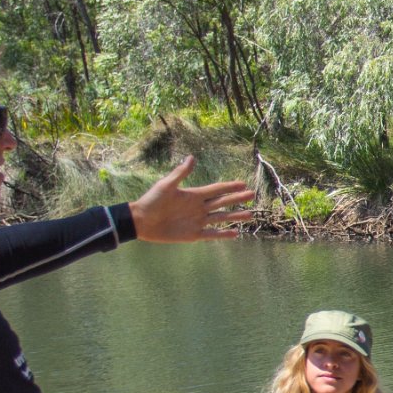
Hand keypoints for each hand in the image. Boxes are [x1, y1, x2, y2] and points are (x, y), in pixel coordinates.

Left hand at [129, 156, 255, 242]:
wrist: (141, 221)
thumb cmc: (152, 201)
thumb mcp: (166, 185)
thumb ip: (181, 173)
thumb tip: (192, 157)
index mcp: (194, 195)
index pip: (216, 190)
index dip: (229, 187)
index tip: (243, 183)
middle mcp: (199, 208)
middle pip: (223, 202)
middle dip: (237, 199)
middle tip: (252, 195)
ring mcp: (197, 221)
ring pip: (221, 218)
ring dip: (235, 216)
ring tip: (249, 215)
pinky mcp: (193, 234)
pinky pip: (212, 234)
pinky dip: (223, 234)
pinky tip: (236, 233)